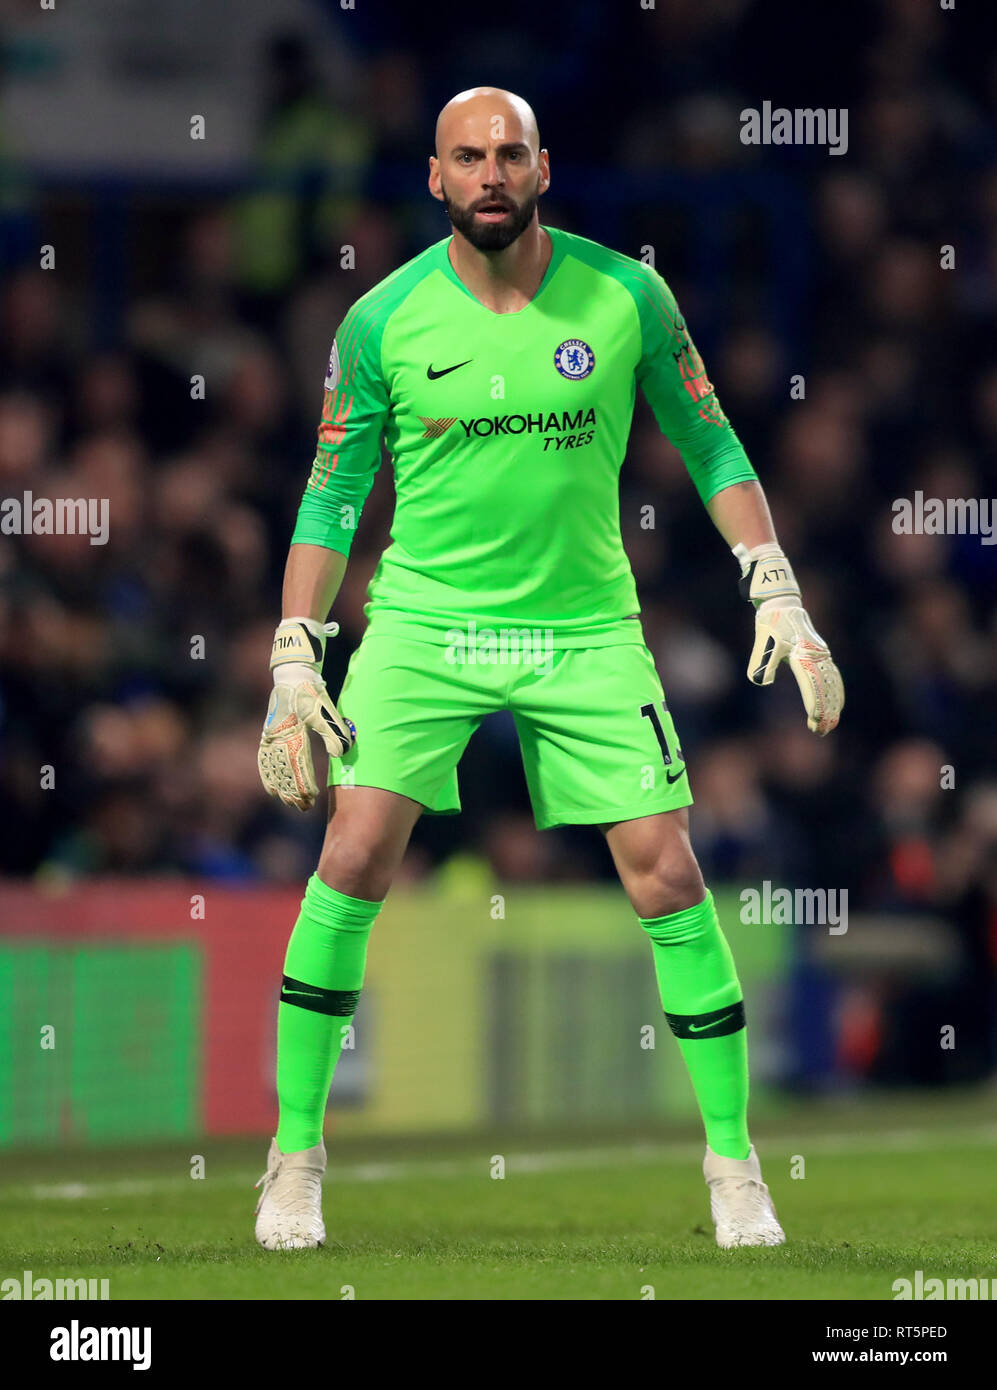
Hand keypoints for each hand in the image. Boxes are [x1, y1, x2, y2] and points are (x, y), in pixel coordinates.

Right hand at [257, 619, 355, 810]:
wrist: (291, 676)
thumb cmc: (310, 693)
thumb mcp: (324, 709)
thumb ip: (333, 731)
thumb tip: (341, 753)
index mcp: (293, 732)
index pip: (298, 765)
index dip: (303, 783)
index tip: (310, 799)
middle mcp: (278, 737)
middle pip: (284, 771)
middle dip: (293, 791)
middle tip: (302, 807)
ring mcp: (270, 737)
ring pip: (273, 768)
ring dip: (281, 787)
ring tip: (288, 803)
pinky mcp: (267, 735)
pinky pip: (264, 760)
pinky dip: (267, 775)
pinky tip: (271, 789)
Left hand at [734, 543, 843, 736]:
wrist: (782, 604)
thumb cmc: (771, 623)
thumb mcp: (763, 641)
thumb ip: (762, 662)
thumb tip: (761, 681)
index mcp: (803, 654)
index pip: (812, 685)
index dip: (814, 704)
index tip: (814, 722)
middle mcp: (817, 656)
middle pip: (826, 688)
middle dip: (826, 710)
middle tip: (822, 731)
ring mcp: (822, 655)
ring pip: (833, 684)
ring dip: (833, 704)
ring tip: (831, 723)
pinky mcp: (822, 654)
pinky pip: (833, 677)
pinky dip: (837, 692)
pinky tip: (837, 704)